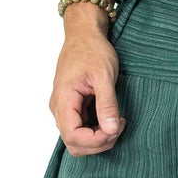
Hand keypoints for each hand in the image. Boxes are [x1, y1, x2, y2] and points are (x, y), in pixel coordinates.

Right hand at [51, 14, 126, 154]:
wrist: (84, 34)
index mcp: (63, 100)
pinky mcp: (71, 107)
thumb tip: (111, 129)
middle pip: (74, 144)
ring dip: (98, 138)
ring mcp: (64, 108)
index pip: (73, 137)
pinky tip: (110, 117)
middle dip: (99, 142)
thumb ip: (107, 103)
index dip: (96, 140)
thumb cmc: (92, 49)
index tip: (116, 127)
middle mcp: (59, 108)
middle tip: (119, 125)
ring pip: (77, 140)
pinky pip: (81, 129)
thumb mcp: (104, 75)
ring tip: (116, 121)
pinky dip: (96, 130)